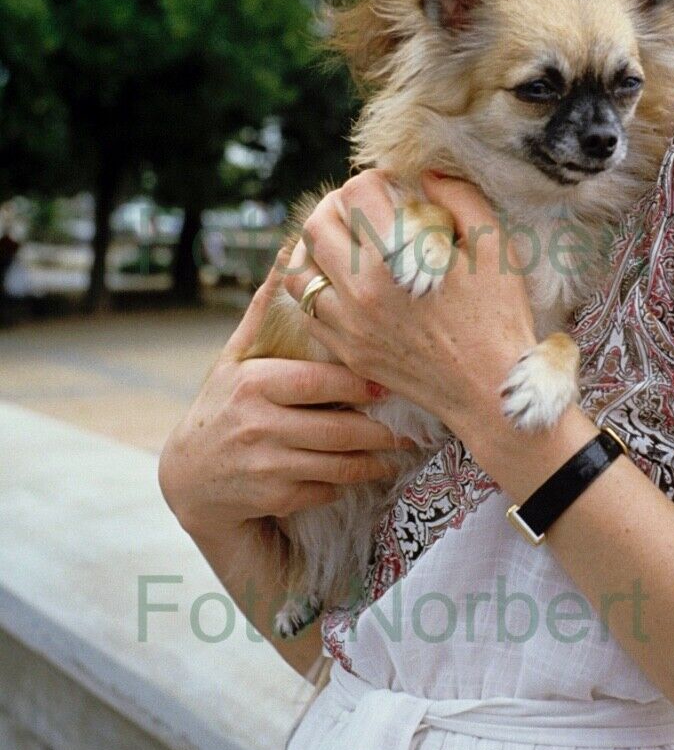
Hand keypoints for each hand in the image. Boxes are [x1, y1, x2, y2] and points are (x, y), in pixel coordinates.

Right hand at [157, 249, 416, 540]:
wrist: (188, 476)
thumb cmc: (221, 405)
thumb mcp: (234, 358)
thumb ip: (264, 312)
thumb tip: (289, 251)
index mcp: (254, 383)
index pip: (320, 382)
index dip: (360, 384)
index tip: (389, 383)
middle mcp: (257, 424)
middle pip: (338, 429)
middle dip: (380, 431)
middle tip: (410, 426)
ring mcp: (265, 465)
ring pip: (338, 464)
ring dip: (375, 461)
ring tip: (400, 451)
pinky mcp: (273, 498)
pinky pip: (325, 489)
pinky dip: (347, 482)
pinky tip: (365, 472)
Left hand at [279, 168, 538, 447]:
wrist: (491, 390)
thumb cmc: (499, 316)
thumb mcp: (495, 246)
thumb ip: (460, 198)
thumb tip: (426, 176)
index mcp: (396, 257)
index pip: (356, 193)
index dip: (376, 180)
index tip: (394, 188)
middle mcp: (361, 289)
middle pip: (317, 223)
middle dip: (338, 205)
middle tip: (364, 208)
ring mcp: (347, 324)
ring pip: (299, 268)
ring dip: (317, 246)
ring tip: (343, 242)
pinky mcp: (346, 350)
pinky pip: (306, 309)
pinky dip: (316, 287)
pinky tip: (343, 282)